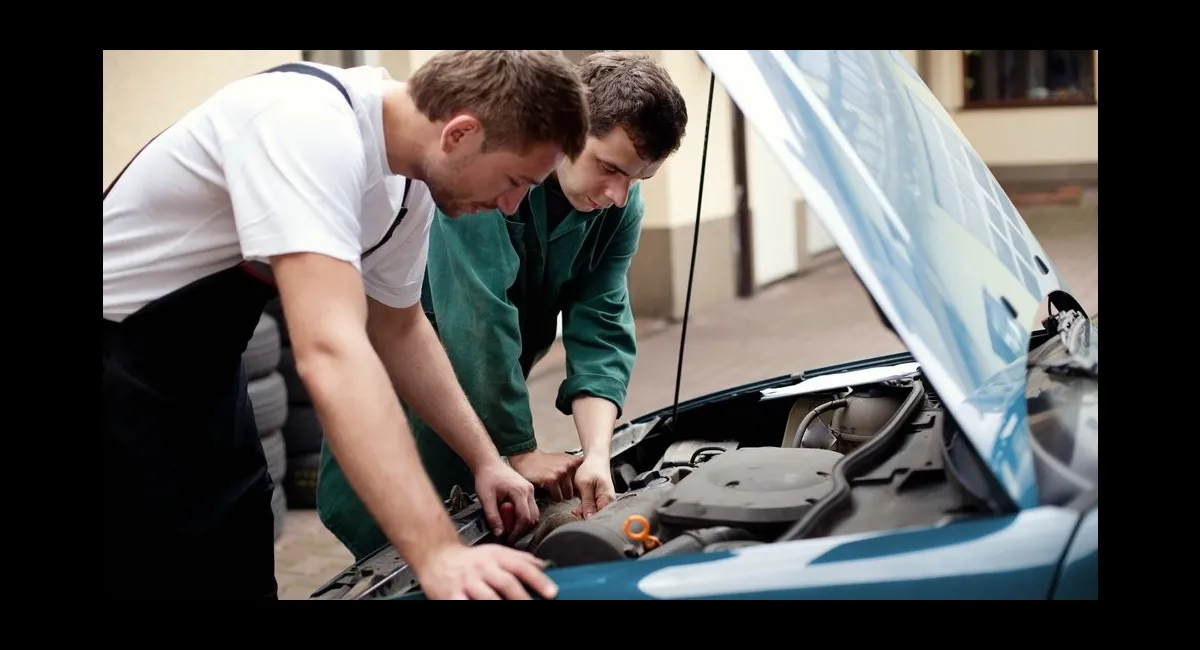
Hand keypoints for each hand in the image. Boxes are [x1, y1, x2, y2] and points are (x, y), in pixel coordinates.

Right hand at [413, 543, 558, 599]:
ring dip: (501, 606)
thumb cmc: (471, 560)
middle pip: (506, 583)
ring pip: (487, 597)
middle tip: (534, 607)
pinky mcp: (451, 596)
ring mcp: (467, 583)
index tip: (552, 593)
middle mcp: (482, 568)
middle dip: (522, 598)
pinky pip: (465, 605)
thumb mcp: (496, 553)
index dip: (538, 579)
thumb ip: (520, 560)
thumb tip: (544, 567)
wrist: (437, 557)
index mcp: (496, 557)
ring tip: (517, 613)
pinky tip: (485, 612)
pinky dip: (474, 608)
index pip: (521, 566)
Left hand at [473, 460, 538, 541]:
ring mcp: (530, 490)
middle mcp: (529, 490)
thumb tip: (499, 533)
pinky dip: (524, 516)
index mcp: (519, 491)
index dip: (517, 531)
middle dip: (521, 529)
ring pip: (534, 514)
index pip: (525, 518)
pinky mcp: (528, 491)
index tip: (508, 537)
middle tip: (508, 534)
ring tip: (509, 526)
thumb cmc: (486, 477)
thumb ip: (492, 517)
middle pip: (532, 518)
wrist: (488, 464)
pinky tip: (512, 517)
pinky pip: (531, 508)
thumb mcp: (485, 498)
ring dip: (523, 523)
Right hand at [509, 449, 583, 502]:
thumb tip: (584, 489)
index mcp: (575, 461)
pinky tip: (547, 488)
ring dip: (560, 494)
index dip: (577, 486)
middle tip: (558, 486)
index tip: (570, 485)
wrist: (527, 459)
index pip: (584, 481)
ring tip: (553, 487)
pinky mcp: (552, 480)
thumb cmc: (546, 463)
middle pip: (576, 490)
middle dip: (567, 491)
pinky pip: (558, 497)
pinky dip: (552, 496)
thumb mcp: (563, 461)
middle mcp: (570, 465)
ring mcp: (561, 472)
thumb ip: (574, 471)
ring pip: (567, 495)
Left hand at [572, 456, 616, 518]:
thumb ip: (587, 503)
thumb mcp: (585, 485)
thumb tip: (588, 518)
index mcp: (607, 499)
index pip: (599, 517)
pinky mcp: (601, 500)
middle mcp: (609, 502)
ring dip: (584, 511)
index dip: (587, 519)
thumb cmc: (592, 468)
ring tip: (577, 505)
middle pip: (597, 516)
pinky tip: (580, 504)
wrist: (596, 459)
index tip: (578, 515)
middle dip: (584, 515)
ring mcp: (605, 501)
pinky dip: (585, 507)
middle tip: (575, 510)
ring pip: (594, 513)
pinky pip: (593, 508)